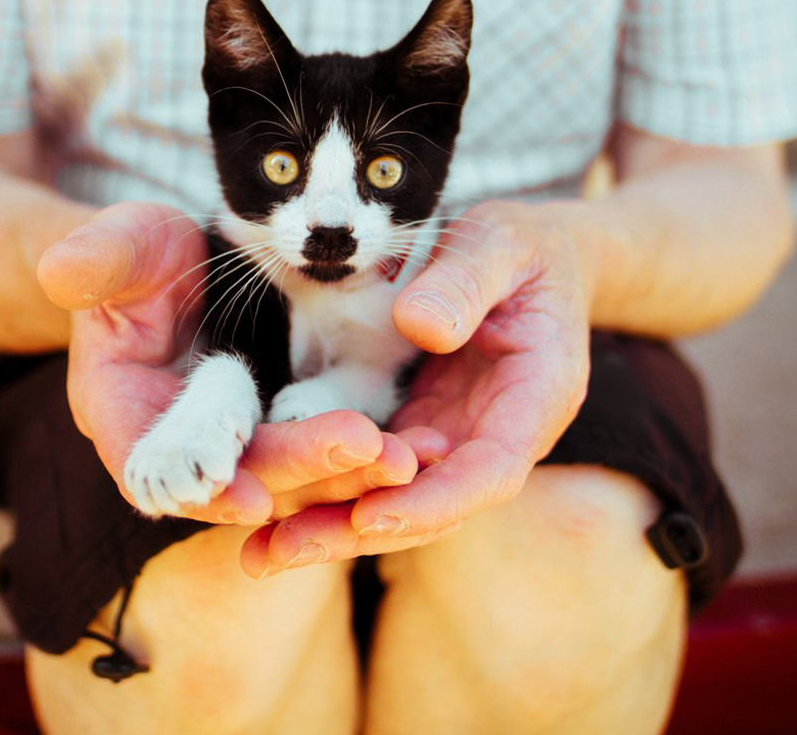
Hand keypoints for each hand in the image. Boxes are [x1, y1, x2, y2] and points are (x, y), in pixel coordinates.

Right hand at [36, 202, 426, 523]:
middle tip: (367, 452)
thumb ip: (99, 259)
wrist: (181, 262)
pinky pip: (320, 451)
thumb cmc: (139, 253)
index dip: (196, 484)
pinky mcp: (280, 432)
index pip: (151, 466)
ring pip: (288, 474)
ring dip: (345, 472)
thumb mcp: (121, 244)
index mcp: (121, 408)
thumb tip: (59, 270)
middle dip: (300, 470)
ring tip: (404, 459)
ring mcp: (233, 443)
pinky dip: (363, 455)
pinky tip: (416, 451)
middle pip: (235, 477)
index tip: (251, 497)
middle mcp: (178, 442)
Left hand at [238, 200, 593, 576]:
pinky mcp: (421, 428)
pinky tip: (271, 509)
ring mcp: (455, 436)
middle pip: (433, 505)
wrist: (534, 255)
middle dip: (360, 532)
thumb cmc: (523, 246)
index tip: (368, 518)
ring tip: (260, 552)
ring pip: (399, 498)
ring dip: (333, 527)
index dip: (431, 501)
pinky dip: (331, 491)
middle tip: (282, 550)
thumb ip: (466, 281)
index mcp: (535, 400)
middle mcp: (495, 435)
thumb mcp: (501, 244)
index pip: (488, 472)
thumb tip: (420, 326)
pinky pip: (377, 470)